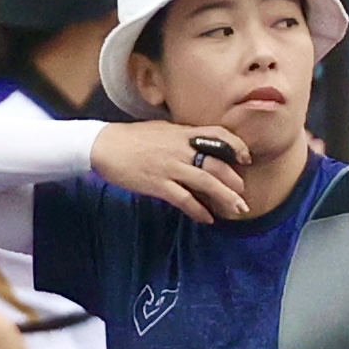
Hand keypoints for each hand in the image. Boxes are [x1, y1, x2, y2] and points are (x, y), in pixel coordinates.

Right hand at [92, 122, 251, 221]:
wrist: (102, 145)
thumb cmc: (131, 138)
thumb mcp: (162, 130)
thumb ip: (182, 137)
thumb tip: (201, 144)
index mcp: (182, 133)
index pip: (218, 135)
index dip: (236, 146)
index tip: (246, 159)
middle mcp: (180, 149)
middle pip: (217, 164)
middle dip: (235, 181)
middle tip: (244, 195)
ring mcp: (170, 167)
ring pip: (206, 182)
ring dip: (225, 198)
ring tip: (238, 209)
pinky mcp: (158, 184)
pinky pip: (185, 199)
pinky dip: (199, 210)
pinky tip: (208, 218)